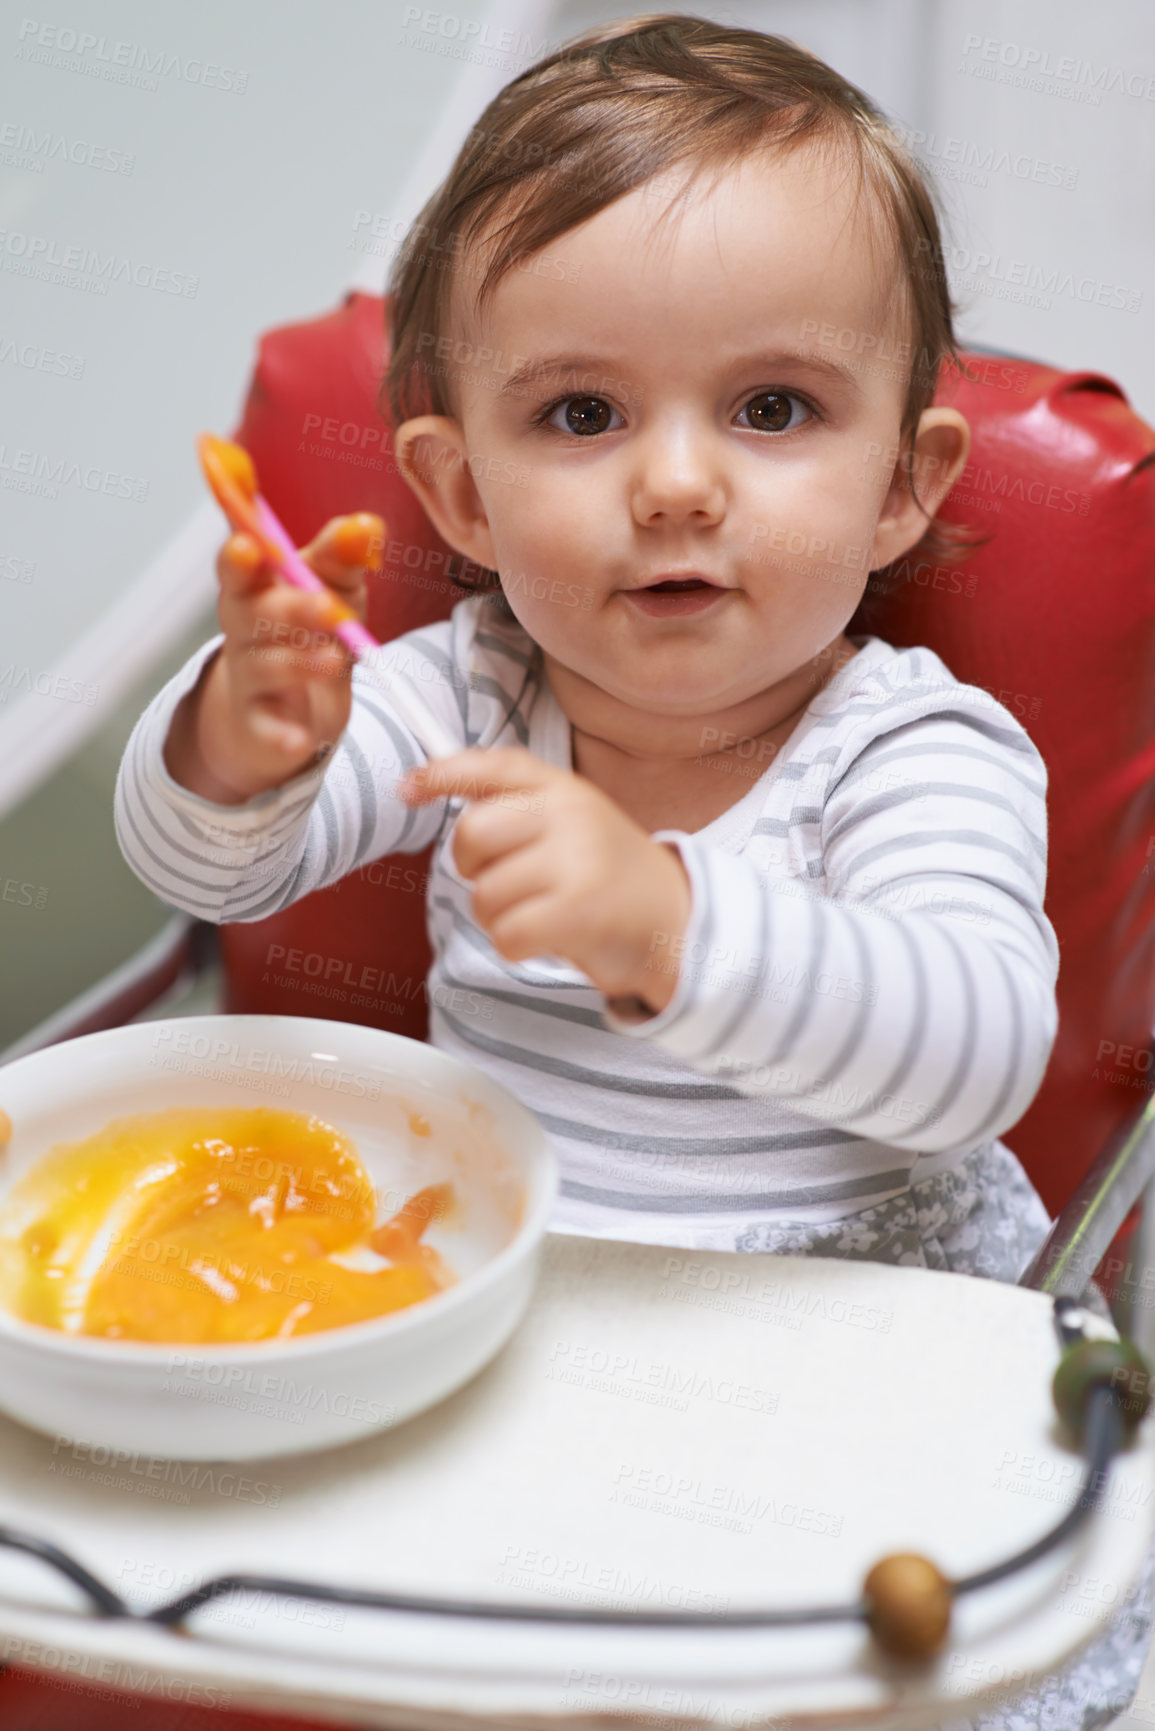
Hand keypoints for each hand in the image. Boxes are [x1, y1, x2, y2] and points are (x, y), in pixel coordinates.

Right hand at [164, 513, 383, 804]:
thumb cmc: (308, 628)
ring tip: (335, 659)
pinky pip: (267, 728)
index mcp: (255, 584)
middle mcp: (242, 626)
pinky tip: (299, 739)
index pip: (241, 562)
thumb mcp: (331, 586)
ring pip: (266, 666)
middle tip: (329, 606)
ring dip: (299, 663)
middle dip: (291, 608)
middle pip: (255, 612)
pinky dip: (281, 734)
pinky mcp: (260, 721)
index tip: (249, 544)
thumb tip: (366, 526)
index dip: (241, 552)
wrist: (290, 704)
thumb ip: (344, 556)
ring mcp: (249, 675)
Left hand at [399, 746, 691, 1013]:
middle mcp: (569, 815)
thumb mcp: (572, 821)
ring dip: (499, 916)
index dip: (443, 773)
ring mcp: (575, 861)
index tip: (408, 786)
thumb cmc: (608, 874)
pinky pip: (505, 933)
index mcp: (563, 789)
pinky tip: (548, 937)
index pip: (494, 767)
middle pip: (472, 834)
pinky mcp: (577, 911)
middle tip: (510, 881)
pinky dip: (516, 945)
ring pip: (484, 894)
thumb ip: (513, 802)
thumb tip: (420, 781)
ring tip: (540, 912)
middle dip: (474, 868)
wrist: (677, 921)